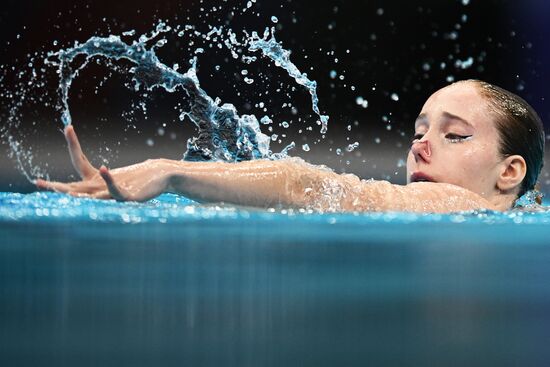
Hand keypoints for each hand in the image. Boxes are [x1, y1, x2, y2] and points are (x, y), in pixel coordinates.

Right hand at [36, 125, 169, 200]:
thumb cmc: (143, 174)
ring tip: (61, 189)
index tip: (68, 126)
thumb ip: (106, 172)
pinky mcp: (128, 197)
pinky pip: (116, 190)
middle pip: (75, 187)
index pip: (79, 161)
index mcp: (97, 180)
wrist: (164, 180)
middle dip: (56, 187)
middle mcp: (101, 189)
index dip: (73, 145)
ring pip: (91, 195)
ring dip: (76, 193)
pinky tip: (103, 169)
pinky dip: (109, 180)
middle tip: (38, 183)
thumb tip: (100, 165)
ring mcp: (113, 194)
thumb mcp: (121, 170)